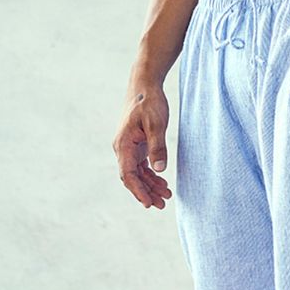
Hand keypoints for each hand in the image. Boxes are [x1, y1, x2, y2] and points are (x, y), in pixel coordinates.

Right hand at [113, 82, 172, 208]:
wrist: (144, 85)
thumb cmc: (149, 101)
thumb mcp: (156, 123)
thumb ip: (157, 146)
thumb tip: (159, 169)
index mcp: (123, 145)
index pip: (127, 175)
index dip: (138, 191)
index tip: (149, 203)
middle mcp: (123, 148)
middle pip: (132, 177)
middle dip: (146, 192)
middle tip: (162, 204)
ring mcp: (129, 147)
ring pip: (137, 173)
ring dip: (150, 185)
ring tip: (166, 196)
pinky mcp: (137, 145)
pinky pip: (141, 166)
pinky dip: (151, 175)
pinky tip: (162, 182)